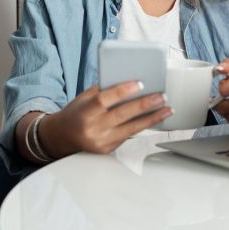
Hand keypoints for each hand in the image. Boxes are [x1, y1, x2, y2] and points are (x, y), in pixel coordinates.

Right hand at [35, 81, 172, 157]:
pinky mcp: (108, 150)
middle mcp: (92, 129)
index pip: (104, 100)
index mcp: (84, 112)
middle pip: (122, 115)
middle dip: (145, 105)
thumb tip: (129, 79)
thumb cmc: (76, 113)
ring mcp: (101, 142)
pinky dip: (143, 126)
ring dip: (152, 118)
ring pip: (131, 129)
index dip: (122, 91)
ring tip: (167, 109)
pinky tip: (155, 118)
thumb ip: (104, 90)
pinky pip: (129, 136)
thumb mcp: (84, 98)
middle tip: (161, 96)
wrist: (62, 137)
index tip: (140, 83)